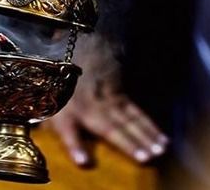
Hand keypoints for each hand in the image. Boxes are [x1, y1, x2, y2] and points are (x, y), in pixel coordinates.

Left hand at [43, 42, 168, 167]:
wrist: (78, 47)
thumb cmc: (59, 83)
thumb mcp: (46, 102)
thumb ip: (47, 127)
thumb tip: (48, 146)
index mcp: (66, 111)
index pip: (68, 129)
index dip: (74, 146)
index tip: (84, 163)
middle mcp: (88, 106)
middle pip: (110, 127)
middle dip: (127, 143)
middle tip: (144, 159)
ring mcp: (106, 100)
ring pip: (128, 120)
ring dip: (144, 138)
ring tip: (157, 153)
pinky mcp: (120, 96)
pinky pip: (137, 113)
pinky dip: (151, 127)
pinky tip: (164, 141)